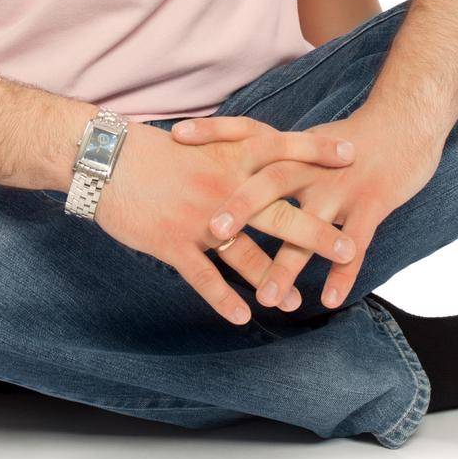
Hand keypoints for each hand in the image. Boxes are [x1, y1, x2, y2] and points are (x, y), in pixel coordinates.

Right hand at [97, 117, 359, 325]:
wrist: (106, 160)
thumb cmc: (153, 150)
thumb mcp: (199, 141)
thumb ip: (232, 149)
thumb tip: (265, 153)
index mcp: (228, 154)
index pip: (281, 148)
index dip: (316, 150)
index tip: (351, 154)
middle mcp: (222, 185)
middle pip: (278, 210)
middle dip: (315, 231)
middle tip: (347, 247)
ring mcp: (200, 217)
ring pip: (246, 254)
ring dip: (273, 279)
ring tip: (296, 302)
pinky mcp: (174, 243)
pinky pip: (204, 277)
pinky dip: (224, 300)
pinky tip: (244, 318)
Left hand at [170, 106, 442, 310]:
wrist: (407, 122)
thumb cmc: (353, 138)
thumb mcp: (308, 141)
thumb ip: (275, 156)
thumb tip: (230, 161)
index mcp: (295, 146)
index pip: (247, 131)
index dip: (213, 131)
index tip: (175, 136)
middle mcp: (313, 164)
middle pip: (272, 181)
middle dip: (243, 206)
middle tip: (211, 231)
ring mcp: (343, 185)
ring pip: (311, 224)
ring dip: (289, 262)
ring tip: (267, 298)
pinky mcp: (373, 204)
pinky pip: (356, 244)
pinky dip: (342, 273)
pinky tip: (327, 300)